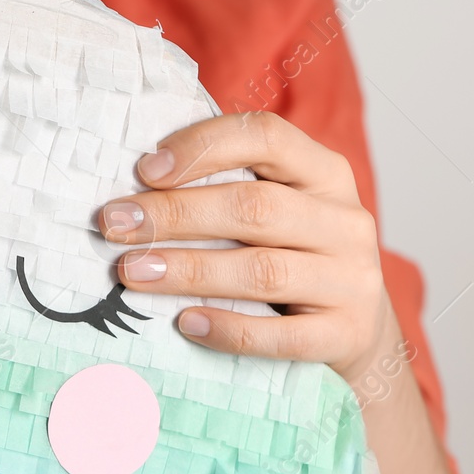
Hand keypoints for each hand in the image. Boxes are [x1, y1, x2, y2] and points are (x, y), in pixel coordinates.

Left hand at [102, 111, 398, 384]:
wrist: (360, 331)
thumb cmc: (297, 260)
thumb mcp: (280, 213)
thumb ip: (228, 191)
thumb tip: (135, 191)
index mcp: (325, 174)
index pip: (267, 137)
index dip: (204, 147)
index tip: (144, 170)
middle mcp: (345, 221)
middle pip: (255, 207)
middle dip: (176, 214)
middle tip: (114, 224)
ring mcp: (350, 280)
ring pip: (262, 271)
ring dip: (189, 269)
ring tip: (131, 273)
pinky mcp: (345, 335)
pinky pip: (280, 335)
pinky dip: (228, 328)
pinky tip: (185, 323)